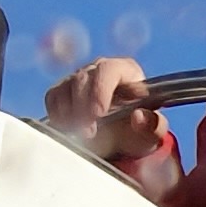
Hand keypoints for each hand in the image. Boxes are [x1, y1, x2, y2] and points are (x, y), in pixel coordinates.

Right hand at [46, 55, 169, 175]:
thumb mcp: (151, 133)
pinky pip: (52, 98)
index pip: (109, 70)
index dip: (100, 90)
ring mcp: (78, 77)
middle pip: (82, 78)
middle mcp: (100, 69)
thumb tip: (140, 117)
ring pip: (64, 88)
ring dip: (70, 114)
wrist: (121, 137)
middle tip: (88, 132)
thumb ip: (153, 126)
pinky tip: (70, 128)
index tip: (97, 114)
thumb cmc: (137, 129)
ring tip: (83, 133)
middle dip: (82, 108)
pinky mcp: (62, 90)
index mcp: (125, 71)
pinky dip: (58, 114)